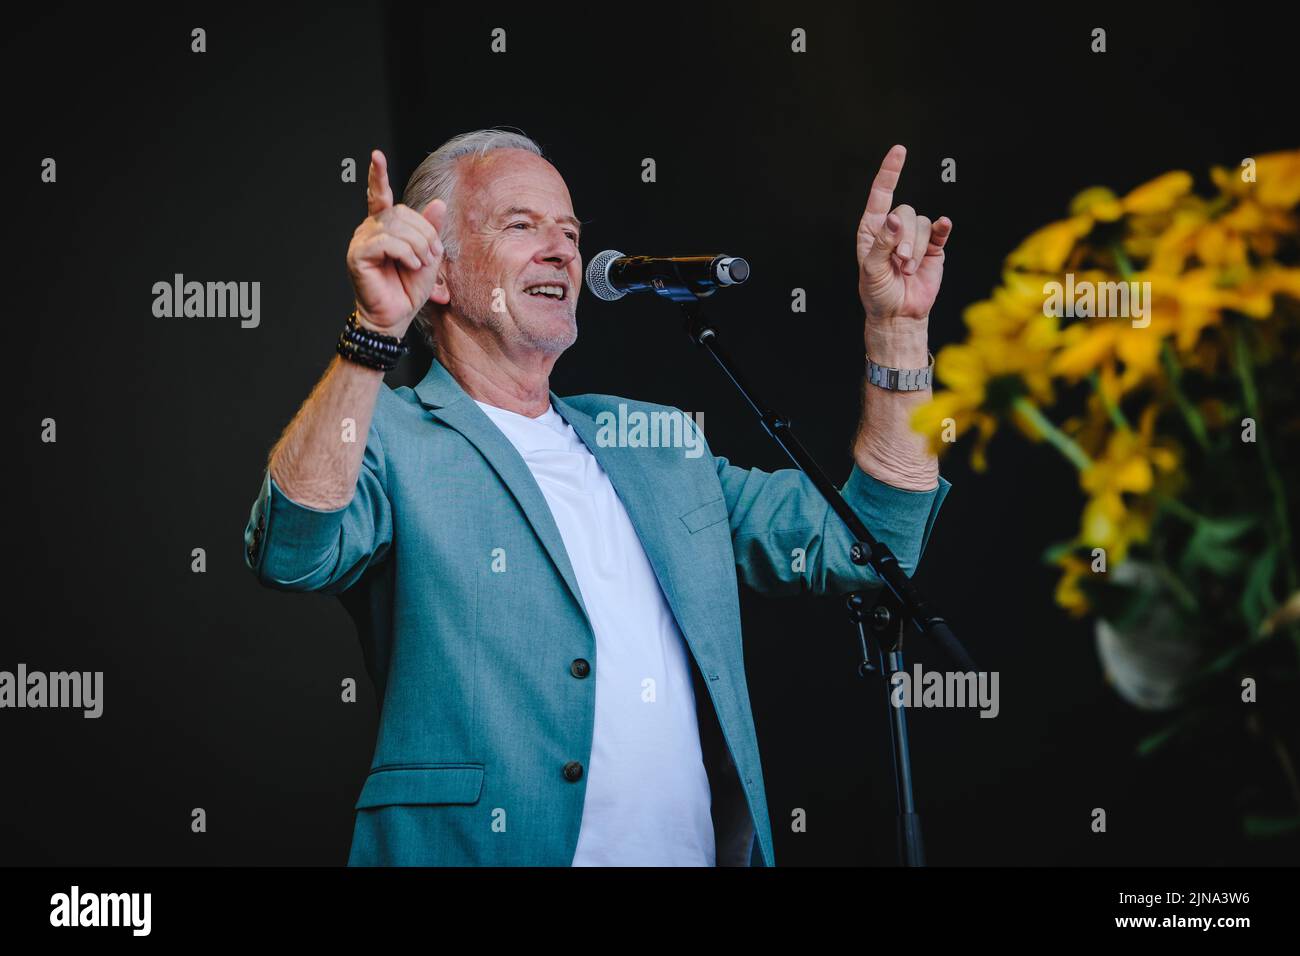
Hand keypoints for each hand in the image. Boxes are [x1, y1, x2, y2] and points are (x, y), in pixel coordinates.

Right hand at [345, 149, 449, 335]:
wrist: (396, 317)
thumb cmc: (408, 289)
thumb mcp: (428, 255)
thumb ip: (430, 229)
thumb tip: (438, 202)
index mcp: (384, 227)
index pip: (380, 195)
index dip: (378, 175)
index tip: (377, 155)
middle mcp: (369, 229)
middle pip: (401, 213)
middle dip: (424, 233)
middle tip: (432, 255)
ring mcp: (361, 241)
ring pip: (396, 226)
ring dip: (418, 245)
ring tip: (420, 264)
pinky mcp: (357, 255)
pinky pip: (386, 242)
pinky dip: (405, 253)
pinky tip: (410, 265)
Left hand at [856, 145, 951, 324]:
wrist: (899, 314)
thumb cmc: (878, 292)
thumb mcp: (871, 270)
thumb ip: (882, 243)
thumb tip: (894, 219)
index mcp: (873, 229)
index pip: (881, 194)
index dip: (890, 172)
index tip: (899, 151)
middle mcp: (894, 228)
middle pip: (906, 212)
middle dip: (904, 239)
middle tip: (899, 264)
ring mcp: (915, 237)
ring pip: (922, 224)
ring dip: (916, 248)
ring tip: (907, 270)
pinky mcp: (934, 248)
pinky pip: (939, 230)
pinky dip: (942, 228)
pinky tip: (945, 226)